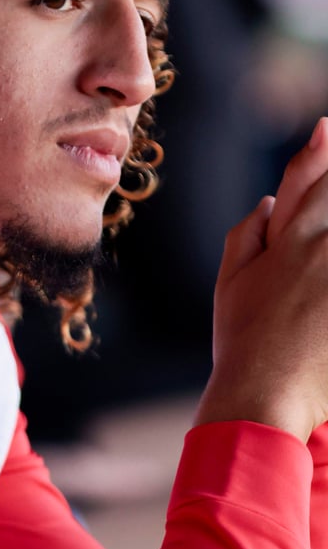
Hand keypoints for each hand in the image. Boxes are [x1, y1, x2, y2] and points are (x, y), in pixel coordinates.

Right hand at [196, 118, 327, 440]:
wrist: (263, 395)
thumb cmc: (241, 341)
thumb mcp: (230, 281)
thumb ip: (247, 234)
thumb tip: (269, 202)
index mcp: (288, 238)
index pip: (314, 181)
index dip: (322, 153)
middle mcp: (321, 247)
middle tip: (325, 173)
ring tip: (320, 247)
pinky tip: (326, 273)